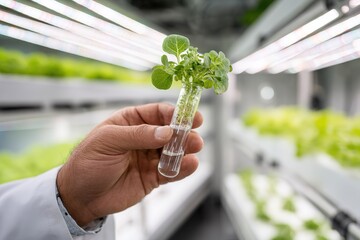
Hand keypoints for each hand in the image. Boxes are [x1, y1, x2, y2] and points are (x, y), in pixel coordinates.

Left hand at [56, 103, 202, 225]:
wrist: (80, 197)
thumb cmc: (88, 162)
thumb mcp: (108, 141)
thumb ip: (138, 135)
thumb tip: (166, 132)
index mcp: (131, 121)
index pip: (157, 113)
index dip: (174, 113)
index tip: (189, 116)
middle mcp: (143, 138)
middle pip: (170, 131)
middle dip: (184, 132)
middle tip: (193, 136)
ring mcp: (149, 157)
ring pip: (174, 151)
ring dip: (186, 149)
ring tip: (194, 148)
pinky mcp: (153, 177)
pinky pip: (171, 170)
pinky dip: (182, 168)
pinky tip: (190, 164)